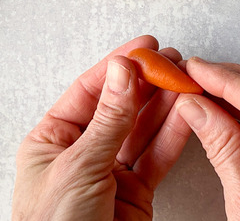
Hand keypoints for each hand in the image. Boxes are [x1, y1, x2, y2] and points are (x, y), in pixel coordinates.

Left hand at [13, 35, 192, 219]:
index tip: (144, 47)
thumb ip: (107, 120)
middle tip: (172, 60)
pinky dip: (174, 136)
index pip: (88, 91)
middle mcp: (81, 152)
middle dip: (146, 82)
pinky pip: (157, 157)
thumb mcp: (78, 168)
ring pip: (142, 130)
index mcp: (52, 140)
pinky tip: (188, 114)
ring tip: (186, 79)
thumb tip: (122, 71)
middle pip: (119, 106)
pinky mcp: (135, 193)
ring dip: (165, 105)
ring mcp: (110, 172)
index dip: (117, 66)